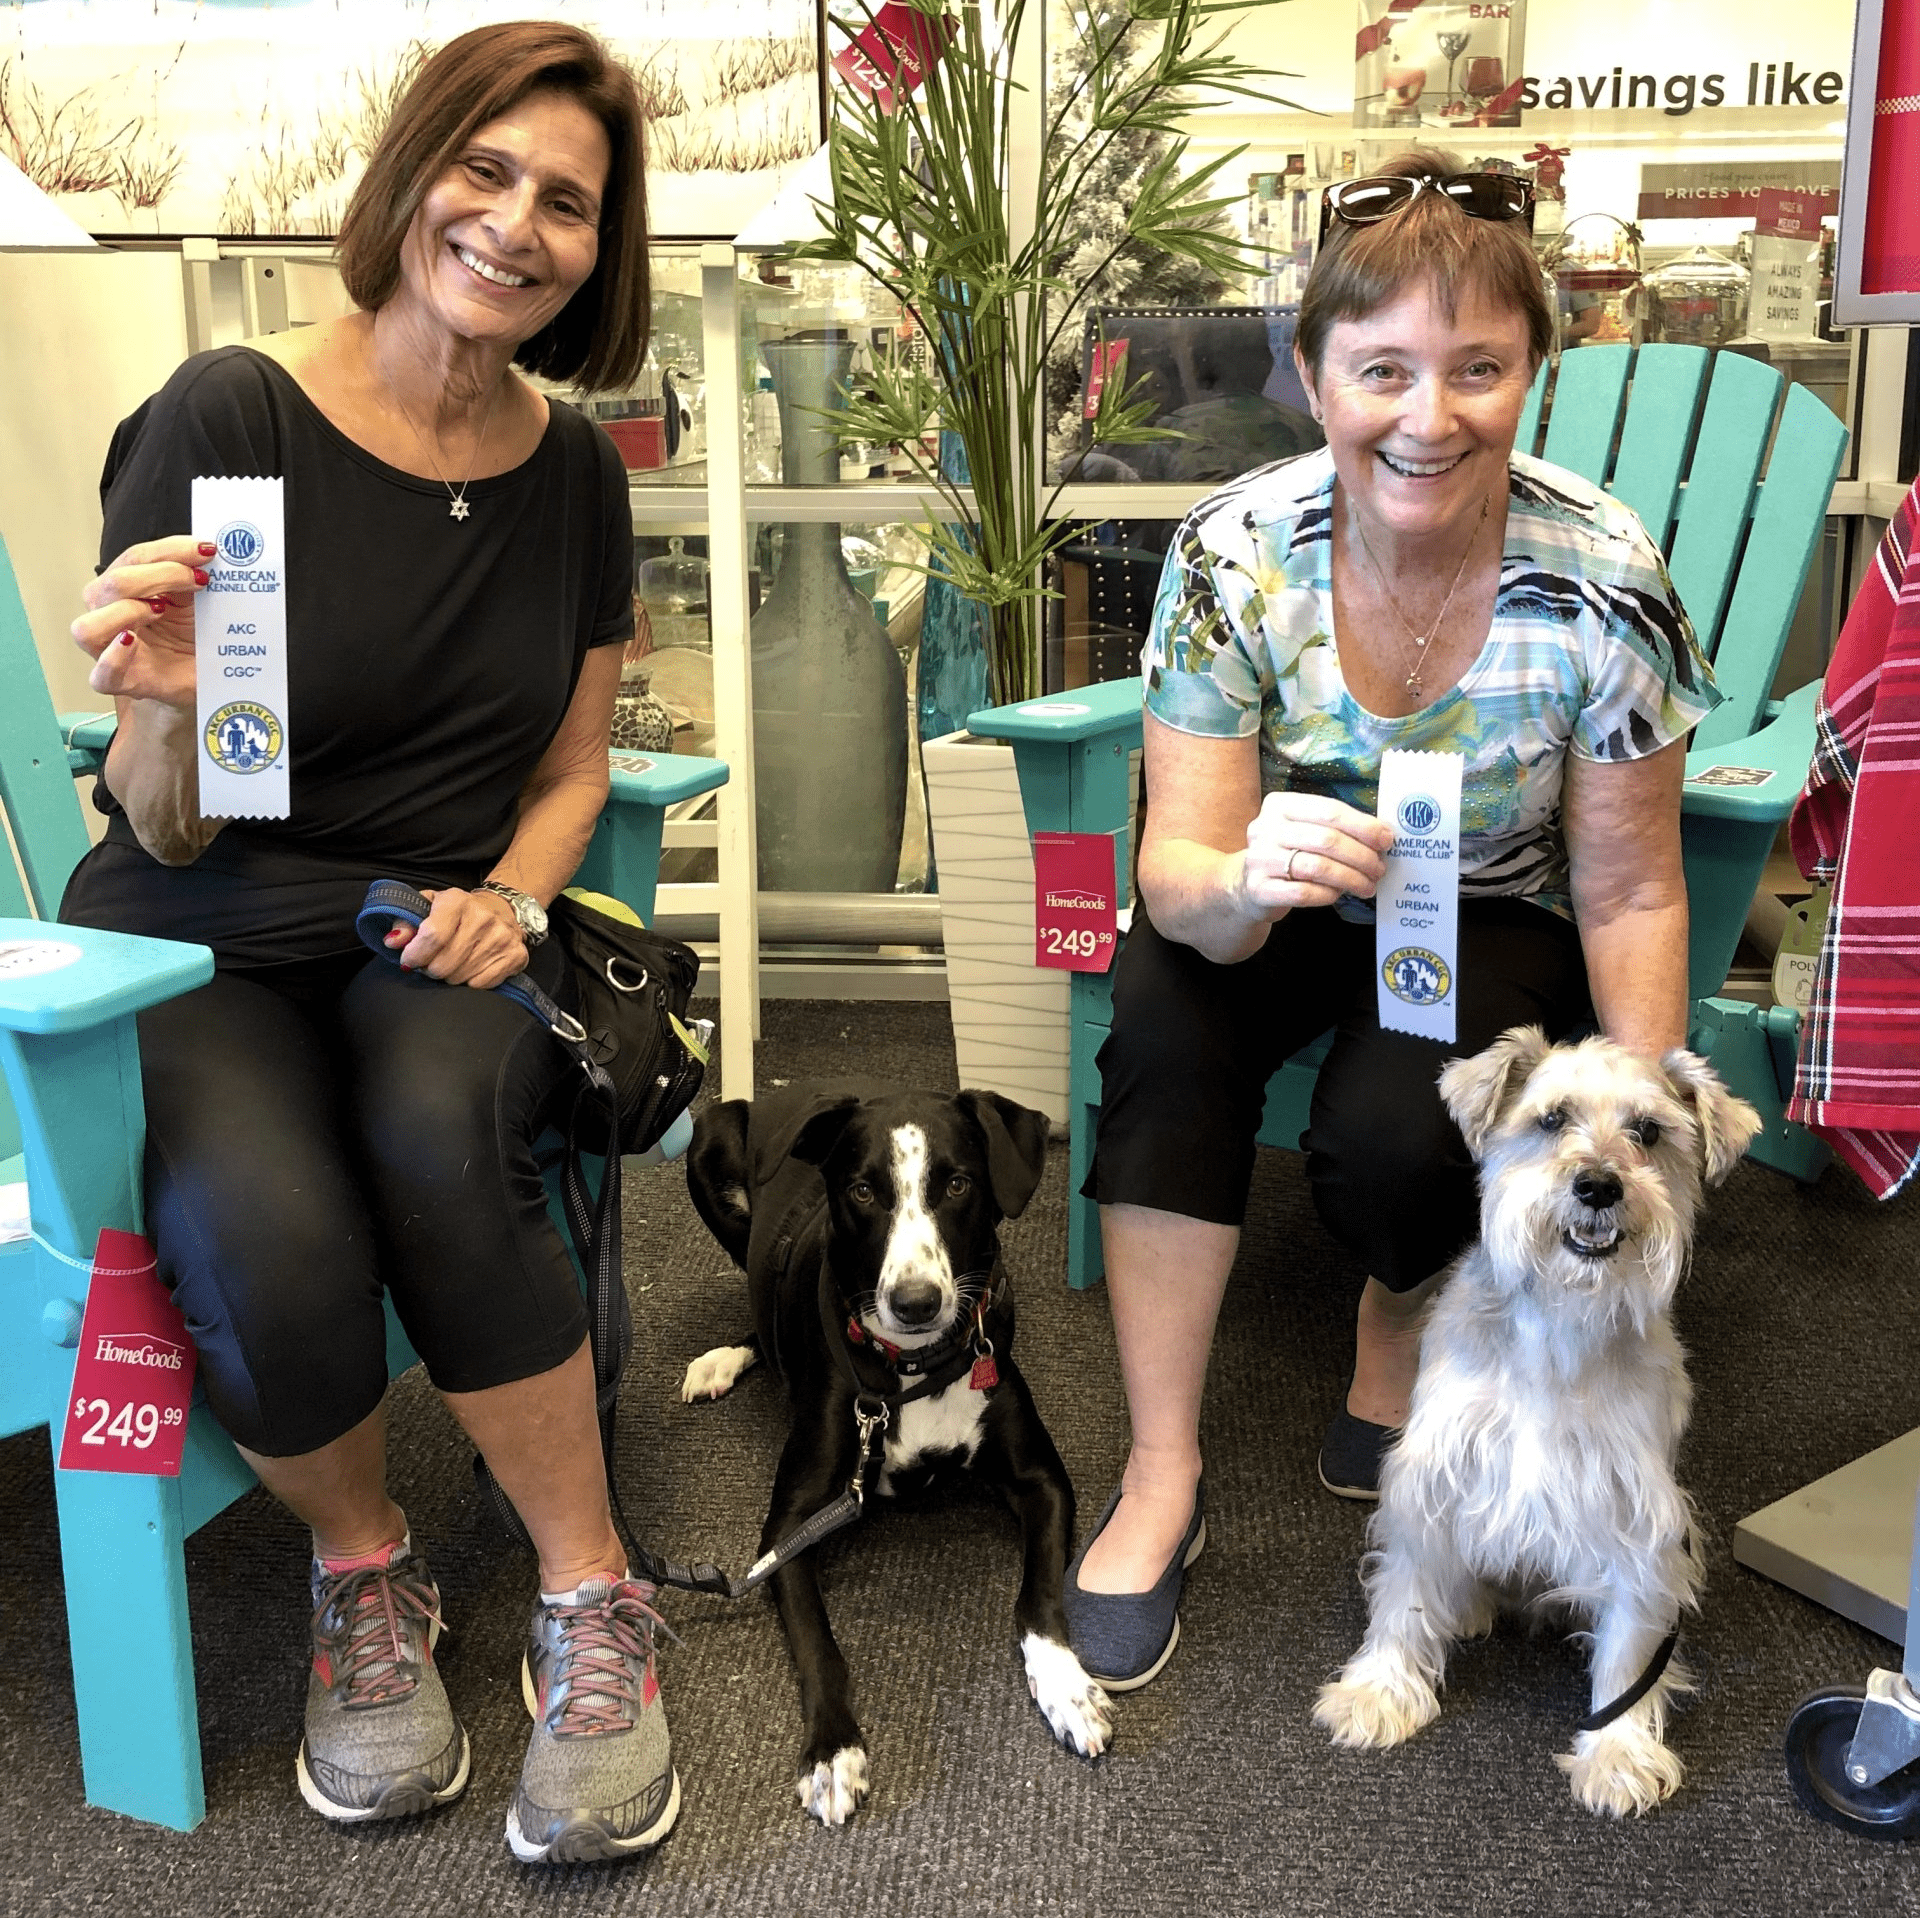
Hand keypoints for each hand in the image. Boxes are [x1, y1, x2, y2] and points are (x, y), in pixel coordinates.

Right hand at [73, 536, 214, 706]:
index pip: (135, 558)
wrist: (207, 678)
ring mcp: (111, 651)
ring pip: (88, 627)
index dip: (170, 550)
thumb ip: (195, 574)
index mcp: (126, 589)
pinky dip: (114, 658)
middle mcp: (110, 615)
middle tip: (198, 580)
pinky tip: (132, 642)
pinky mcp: (123, 683)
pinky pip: (101, 675)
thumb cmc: (196, 636)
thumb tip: (209, 550)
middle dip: (160, 574)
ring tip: (161, 610)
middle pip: (113, 583)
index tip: (205, 550)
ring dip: (125, 611)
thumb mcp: (199, 600)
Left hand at [386, 888, 528, 988]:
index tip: (409, 961)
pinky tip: (471, 968)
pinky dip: (471, 981)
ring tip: (452, 963)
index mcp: (457, 901)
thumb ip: (405, 922)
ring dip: (450, 975)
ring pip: (460, 977)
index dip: (415, 955)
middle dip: (431, 969)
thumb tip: (393, 942)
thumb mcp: (427, 908)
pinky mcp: (516, 955)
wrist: (501, 910)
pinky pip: (481, 984)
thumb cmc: (456, 913)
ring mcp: (502, 937)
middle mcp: (483, 917)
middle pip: (444, 963)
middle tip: (432, 962)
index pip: (432, 936)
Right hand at [1237, 792, 1393, 916]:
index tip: (1387, 840)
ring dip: (1350, 878)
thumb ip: (1336, 828)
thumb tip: (1383, 835)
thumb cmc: (1287, 854)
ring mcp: (1258, 858)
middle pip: (1326, 839)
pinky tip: (1339, 895)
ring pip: (1317, 867)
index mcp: (1280, 805)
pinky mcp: (1257, 889)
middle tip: (1379, 868)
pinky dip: (1328, 894)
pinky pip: (1303, 892)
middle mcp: (1265, 828)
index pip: (1330, 810)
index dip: (1363, 826)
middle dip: (1361, 856)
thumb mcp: (1305, 831)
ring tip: (1367, 886)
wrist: (1245, 886)